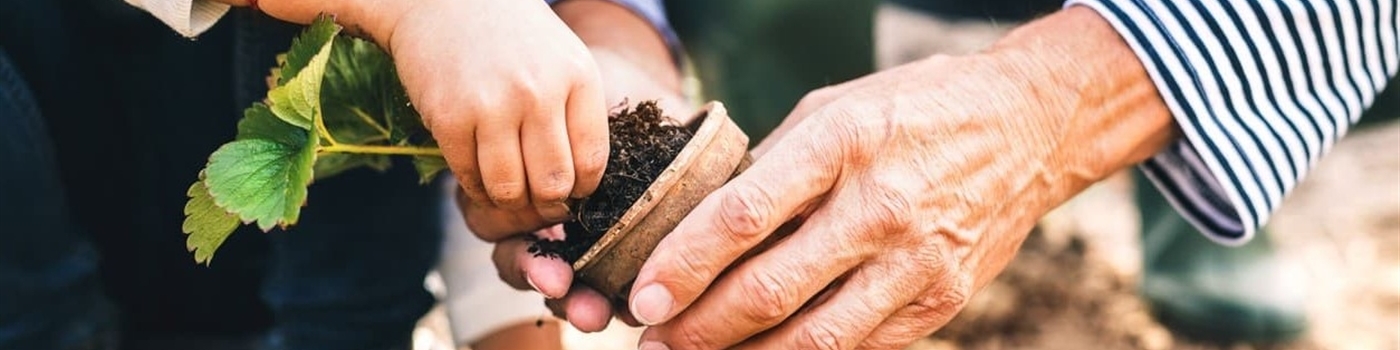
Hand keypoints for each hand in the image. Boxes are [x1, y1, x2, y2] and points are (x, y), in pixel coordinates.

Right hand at [385, 0, 609, 222]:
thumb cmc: (512, 36)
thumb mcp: (563, 59)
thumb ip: (577, 112)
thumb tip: (583, 182)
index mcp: (576, 77)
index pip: (592, 161)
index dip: (583, 189)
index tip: (572, 190)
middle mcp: (539, 92)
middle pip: (553, 184)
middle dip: (548, 205)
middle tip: (539, 203)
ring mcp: (492, 106)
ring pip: (509, 190)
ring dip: (509, 202)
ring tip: (508, 192)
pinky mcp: (450, 118)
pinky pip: (469, 178)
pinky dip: (476, 187)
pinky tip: (480, 176)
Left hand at [625, 7, 1176, 348]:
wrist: (1030, 125)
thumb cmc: (914, 109)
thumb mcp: (835, 108)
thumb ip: (772, 167)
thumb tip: (701, 225)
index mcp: (842, 144)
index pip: (744, 216)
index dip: (685, 264)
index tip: (643, 296)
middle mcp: (880, 206)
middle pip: (770, 289)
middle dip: (699, 327)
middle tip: (653, 342)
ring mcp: (916, 261)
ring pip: (814, 337)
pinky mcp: (942, 299)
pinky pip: (860, 348)